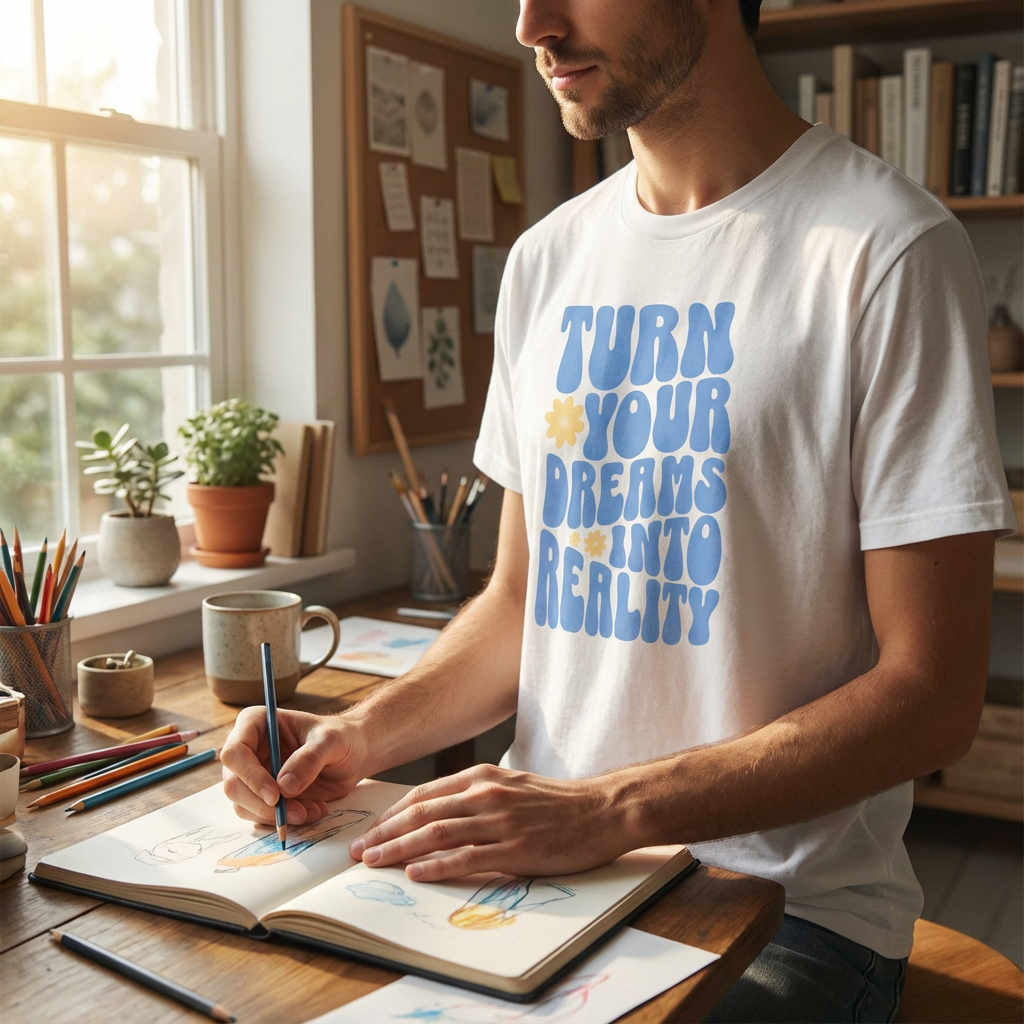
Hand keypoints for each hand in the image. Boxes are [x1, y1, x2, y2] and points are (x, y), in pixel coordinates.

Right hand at [221, 708, 367, 825]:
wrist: (354, 755)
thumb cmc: (341, 737)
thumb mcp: (331, 741)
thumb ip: (309, 759)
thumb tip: (284, 787)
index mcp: (256, 724)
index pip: (234, 752)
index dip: (250, 776)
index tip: (275, 796)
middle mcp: (248, 750)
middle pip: (233, 784)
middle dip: (262, 805)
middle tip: (296, 813)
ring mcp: (254, 775)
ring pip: (244, 805)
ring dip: (275, 817)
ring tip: (310, 810)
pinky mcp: (264, 796)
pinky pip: (260, 816)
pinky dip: (284, 821)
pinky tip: (311, 811)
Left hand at [347, 763, 634, 880]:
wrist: (603, 809)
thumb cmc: (558, 802)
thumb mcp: (512, 785)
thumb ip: (477, 795)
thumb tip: (440, 814)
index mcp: (483, 776)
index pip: (424, 794)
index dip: (392, 813)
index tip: (371, 829)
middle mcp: (486, 793)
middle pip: (422, 813)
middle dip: (385, 832)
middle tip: (359, 851)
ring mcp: (500, 820)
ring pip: (437, 833)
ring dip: (399, 848)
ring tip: (374, 861)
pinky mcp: (516, 847)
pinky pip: (467, 856)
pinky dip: (437, 865)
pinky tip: (416, 872)